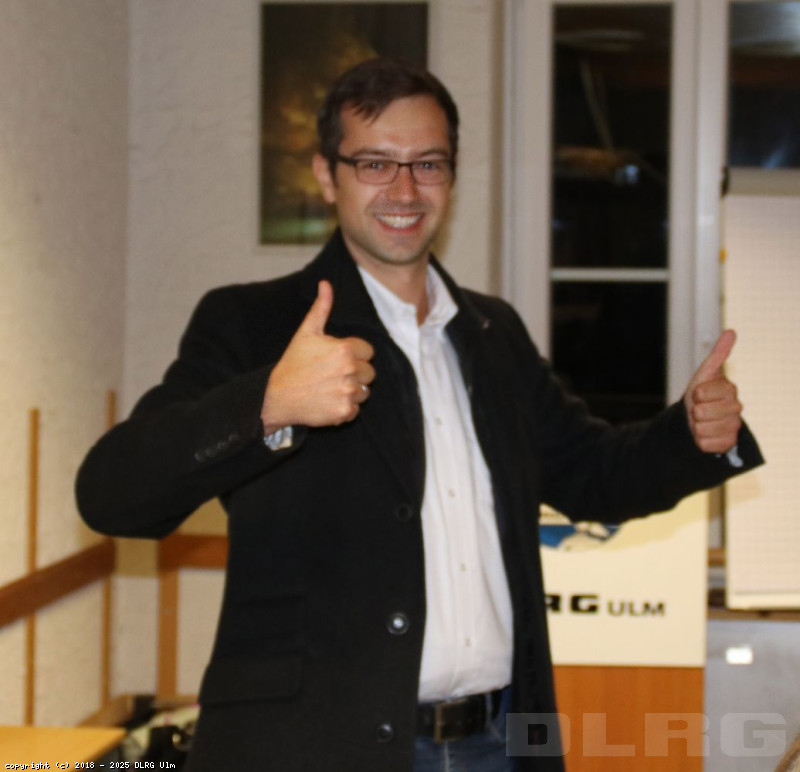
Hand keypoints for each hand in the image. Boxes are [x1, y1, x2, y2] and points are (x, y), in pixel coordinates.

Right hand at [261, 280, 375, 432]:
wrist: (277, 396)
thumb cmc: (293, 363)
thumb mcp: (306, 332)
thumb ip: (321, 308)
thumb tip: (326, 283)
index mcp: (344, 349)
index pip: (368, 352)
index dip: (355, 355)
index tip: (337, 359)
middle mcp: (349, 370)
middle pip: (370, 373)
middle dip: (355, 373)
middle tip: (332, 375)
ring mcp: (347, 392)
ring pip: (364, 391)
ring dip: (352, 391)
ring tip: (330, 388)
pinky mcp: (344, 412)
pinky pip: (356, 410)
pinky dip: (345, 409)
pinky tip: (328, 401)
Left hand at [683, 330, 742, 453]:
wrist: (699, 418)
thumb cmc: (702, 394)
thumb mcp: (705, 373)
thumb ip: (718, 354)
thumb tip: (732, 331)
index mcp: (730, 390)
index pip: (701, 392)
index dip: (695, 394)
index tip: (699, 394)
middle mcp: (736, 408)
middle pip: (701, 412)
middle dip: (694, 410)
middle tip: (699, 409)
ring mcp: (733, 427)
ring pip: (702, 429)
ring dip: (696, 426)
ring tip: (702, 421)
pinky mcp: (728, 444)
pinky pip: (705, 444)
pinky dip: (699, 440)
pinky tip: (705, 434)